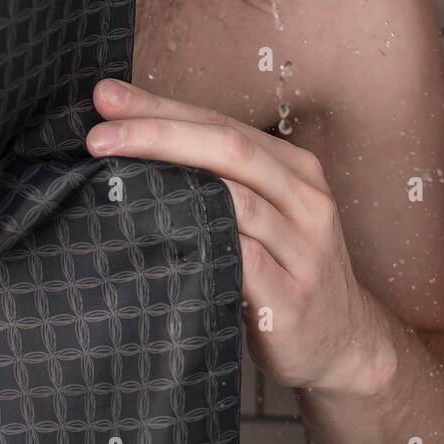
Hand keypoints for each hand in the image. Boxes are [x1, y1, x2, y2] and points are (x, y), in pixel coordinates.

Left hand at [86, 80, 385, 393]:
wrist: (346, 344)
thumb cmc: (285, 272)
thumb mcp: (267, 216)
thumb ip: (218, 183)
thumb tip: (133, 145)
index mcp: (295, 168)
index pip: (221, 123)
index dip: (163, 108)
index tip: (107, 98)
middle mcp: (305, 199)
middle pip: (229, 148)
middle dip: (159, 134)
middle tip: (98, 134)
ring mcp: (304, 249)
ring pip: (237, 200)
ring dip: (170, 184)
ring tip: (111, 179)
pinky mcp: (293, 300)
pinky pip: (244, 262)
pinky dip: (203, 243)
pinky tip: (155, 238)